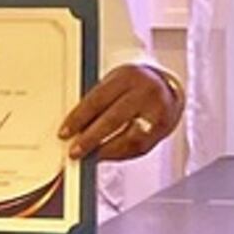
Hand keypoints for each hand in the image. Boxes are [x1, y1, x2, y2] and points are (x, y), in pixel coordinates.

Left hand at [58, 64, 183, 161]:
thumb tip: (75, 126)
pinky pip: (139, 147)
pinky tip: (107, 156)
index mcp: (126, 77)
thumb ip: (97, 101)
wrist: (168, 88)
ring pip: (128, 138)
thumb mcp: (114, 82)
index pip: (97, 99)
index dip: (79, 118)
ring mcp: (157, 112)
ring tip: (90, 156)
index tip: (64, 132)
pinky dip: (119, 155)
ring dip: (105, 151)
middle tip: (75, 151)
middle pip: (113, 119)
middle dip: (90, 139)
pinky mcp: (163, 130)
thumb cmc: (134, 85)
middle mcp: (144, 93)